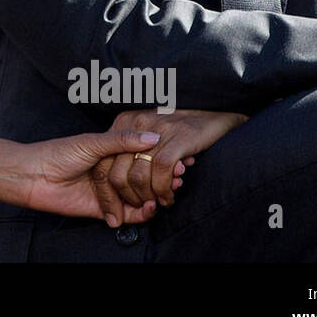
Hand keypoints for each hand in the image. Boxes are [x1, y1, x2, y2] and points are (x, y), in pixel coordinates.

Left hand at [19, 129, 168, 226]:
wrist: (33, 176)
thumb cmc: (59, 153)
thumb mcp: (93, 142)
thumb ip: (121, 140)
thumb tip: (153, 136)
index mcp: (110, 153)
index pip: (142, 156)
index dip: (160, 157)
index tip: (181, 156)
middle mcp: (112, 172)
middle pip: (144, 177)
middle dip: (163, 177)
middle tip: (181, 175)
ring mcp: (110, 192)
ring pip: (140, 197)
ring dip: (156, 195)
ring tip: (171, 189)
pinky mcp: (105, 210)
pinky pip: (130, 214)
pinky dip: (143, 214)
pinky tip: (153, 206)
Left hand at [98, 109, 247, 211]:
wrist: (212, 106)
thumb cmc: (177, 124)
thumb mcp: (145, 133)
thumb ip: (128, 151)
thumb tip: (118, 183)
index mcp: (123, 123)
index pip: (104, 165)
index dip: (108, 193)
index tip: (117, 211)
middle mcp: (134, 125)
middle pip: (118, 175)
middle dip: (129, 200)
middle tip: (143, 207)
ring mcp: (156, 130)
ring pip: (138, 176)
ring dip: (148, 198)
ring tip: (158, 202)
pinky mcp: (178, 137)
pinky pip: (162, 170)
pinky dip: (164, 190)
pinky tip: (168, 196)